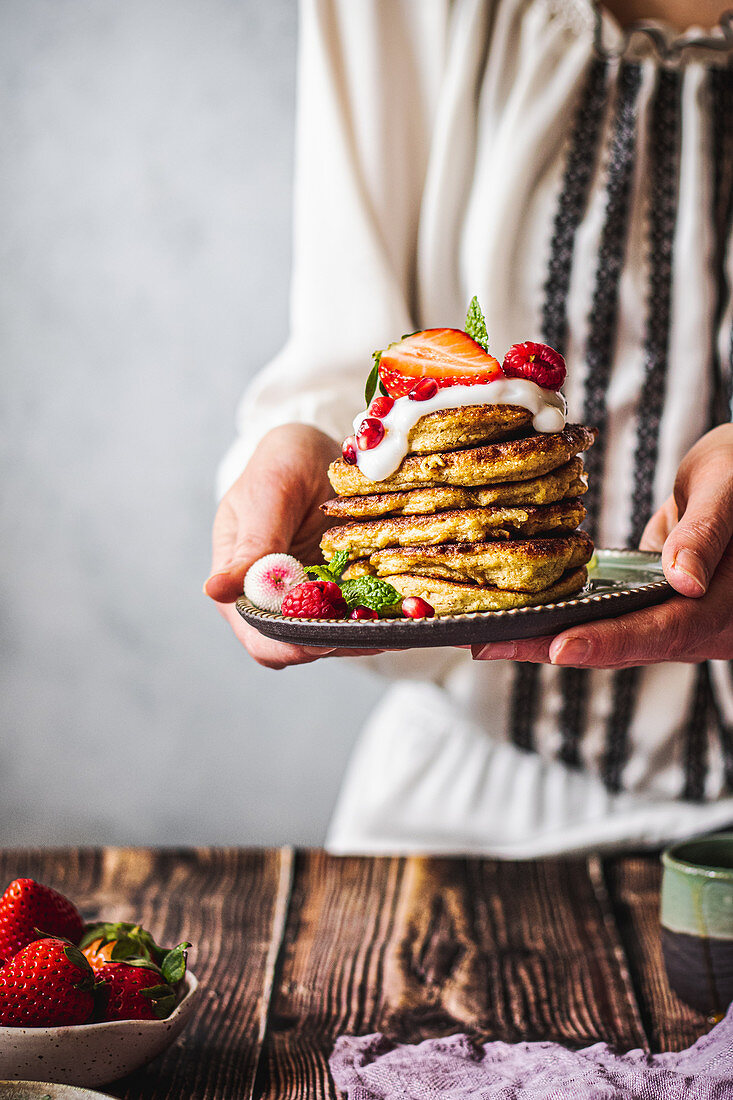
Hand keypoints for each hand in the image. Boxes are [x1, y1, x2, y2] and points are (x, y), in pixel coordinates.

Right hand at [204, 423, 383, 668]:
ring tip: (403, 622)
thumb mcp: (268, 493)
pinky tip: (410, 610)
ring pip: (337, 636)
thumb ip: (252, 543)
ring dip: (368, 633)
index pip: (258, 635)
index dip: (290, 645)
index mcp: (240, 581)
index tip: (326, 637)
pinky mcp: (343, 590)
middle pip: (301, 646)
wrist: (317, 448)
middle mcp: (273, 599)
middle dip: (340, 643)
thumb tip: (214, 590)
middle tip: (379, 630)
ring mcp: (311, 598)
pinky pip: (362, 615)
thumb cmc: (282, 461)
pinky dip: (384, 616)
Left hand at [472, 424, 732, 668]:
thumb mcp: (729, 491)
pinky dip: (561, 618)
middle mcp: (697, 626)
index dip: (609, 641)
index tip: (559, 647)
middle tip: (487, 643)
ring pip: (606, 637)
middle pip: (621, 645)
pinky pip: (604, 617)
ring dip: (545, 638)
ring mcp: (670, 619)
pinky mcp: (648, 604)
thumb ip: (705, 535)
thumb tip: (684, 581)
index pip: (662, 631)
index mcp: (723, 608)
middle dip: (550, 646)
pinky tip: (516, 615)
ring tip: (486, 636)